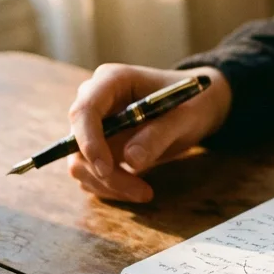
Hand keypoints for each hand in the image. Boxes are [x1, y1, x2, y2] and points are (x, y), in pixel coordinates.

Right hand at [65, 63, 231, 201]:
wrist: (196, 107)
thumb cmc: (191, 103)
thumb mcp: (184, 117)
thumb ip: (159, 134)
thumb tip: (132, 161)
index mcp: (111, 80)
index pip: (84, 110)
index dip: (89, 141)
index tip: (106, 169)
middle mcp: (94, 101)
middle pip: (77, 142)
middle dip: (105, 173)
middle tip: (142, 192)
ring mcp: (92, 125)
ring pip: (81, 163)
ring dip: (109, 185)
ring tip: (145, 192)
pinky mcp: (96, 146)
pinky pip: (90, 173)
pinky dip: (110, 187)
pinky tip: (137, 189)